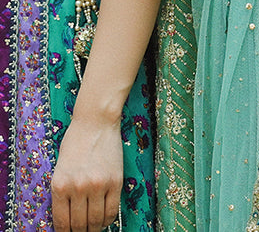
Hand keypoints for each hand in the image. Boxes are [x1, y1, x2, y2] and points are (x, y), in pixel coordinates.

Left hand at [50, 117, 121, 231]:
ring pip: (96, 221)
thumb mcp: (60, 169)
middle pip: (79, 225)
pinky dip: (108, 219)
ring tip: (93, 227)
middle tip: (82, 231)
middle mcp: (78, 188)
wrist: (96, 121)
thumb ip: (62, 193)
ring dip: (94, 228)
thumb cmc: (75, 142)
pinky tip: (104, 218)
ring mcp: (98, 185)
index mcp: (60, 185)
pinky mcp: (115, 181)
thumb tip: (66, 219)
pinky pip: (112, 210)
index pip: (62, 223)